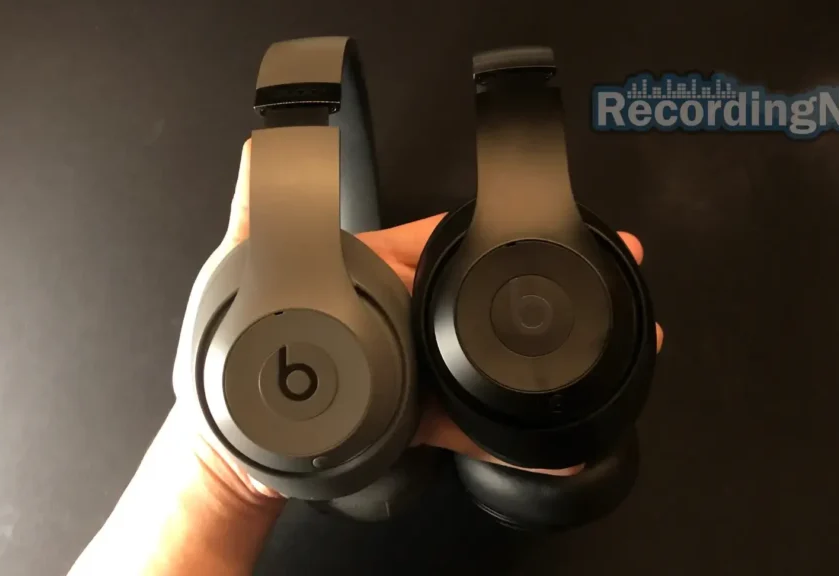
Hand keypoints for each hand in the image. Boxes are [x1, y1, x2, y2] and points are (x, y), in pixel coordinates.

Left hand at [197, 139, 662, 496]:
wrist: (241, 442)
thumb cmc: (235, 349)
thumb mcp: (248, 269)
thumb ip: (260, 207)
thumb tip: (266, 148)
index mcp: (376, 269)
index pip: (446, 238)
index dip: (497, 228)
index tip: (541, 219)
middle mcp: (403, 314)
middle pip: (484, 298)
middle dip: (544, 293)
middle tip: (599, 285)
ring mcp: (413, 368)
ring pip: (491, 362)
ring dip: (547, 364)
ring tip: (603, 358)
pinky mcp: (414, 418)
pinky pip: (470, 425)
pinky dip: (512, 442)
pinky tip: (556, 453)